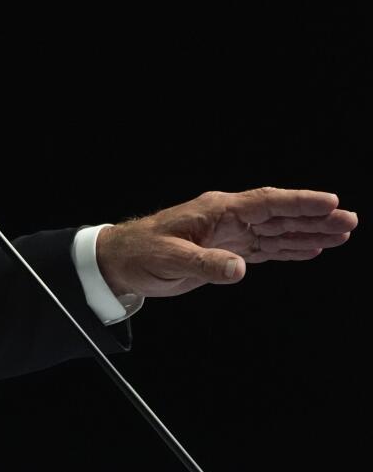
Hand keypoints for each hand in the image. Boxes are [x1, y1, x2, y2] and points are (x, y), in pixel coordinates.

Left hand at [96, 187, 356, 297]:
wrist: (121, 262)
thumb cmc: (141, 253)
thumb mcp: (170, 259)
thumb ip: (205, 264)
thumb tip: (239, 269)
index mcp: (216, 211)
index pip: (266, 203)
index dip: (298, 203)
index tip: (330, 202)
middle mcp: (227, 219)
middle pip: (279, 216)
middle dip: (314, 218)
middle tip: (349, 221)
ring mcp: (229, 235)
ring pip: (277, 232)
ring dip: (308, 234)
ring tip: (342, 235)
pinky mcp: (226, 252)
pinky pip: (265, 248)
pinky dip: (289, 249)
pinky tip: (311, 250)